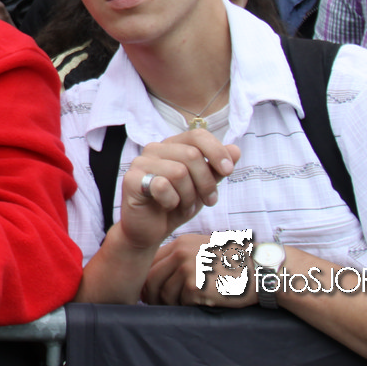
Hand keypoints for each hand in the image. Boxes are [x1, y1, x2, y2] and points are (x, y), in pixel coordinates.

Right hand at [117, 129, 239, 252]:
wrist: (150, 231)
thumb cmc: (176, 205)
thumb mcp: (202, 187)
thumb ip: (216, 169)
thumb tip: (236, 149)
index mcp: (172, 145)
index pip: (197, 135)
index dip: (216, 151)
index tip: (228, 171)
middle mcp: (155, 149)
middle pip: (192, 155)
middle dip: (206, 182)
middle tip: (208, 200)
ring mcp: (140, 163)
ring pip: (179, 172)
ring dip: (189, 196)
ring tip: (185, 205)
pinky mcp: (131, 180)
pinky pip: (162, 186)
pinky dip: (171, 201)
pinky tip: (167, 206)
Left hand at [143, 234, 258, 306]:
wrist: (260, 270)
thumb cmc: (234, 264)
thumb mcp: (204, 250)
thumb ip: (182, 257)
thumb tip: (157, 275)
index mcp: (181, 243)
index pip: (152, 261)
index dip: (147, 278)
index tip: (148, 290)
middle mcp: (181, 253)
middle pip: (152, 278)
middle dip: (151, 294)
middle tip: (155, 304)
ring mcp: (187, 268)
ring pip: (164, 293)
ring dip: (169, 304)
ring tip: (179, 306)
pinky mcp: (195, 286)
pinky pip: (181, 302)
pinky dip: (186, 307)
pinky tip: (197, 304)